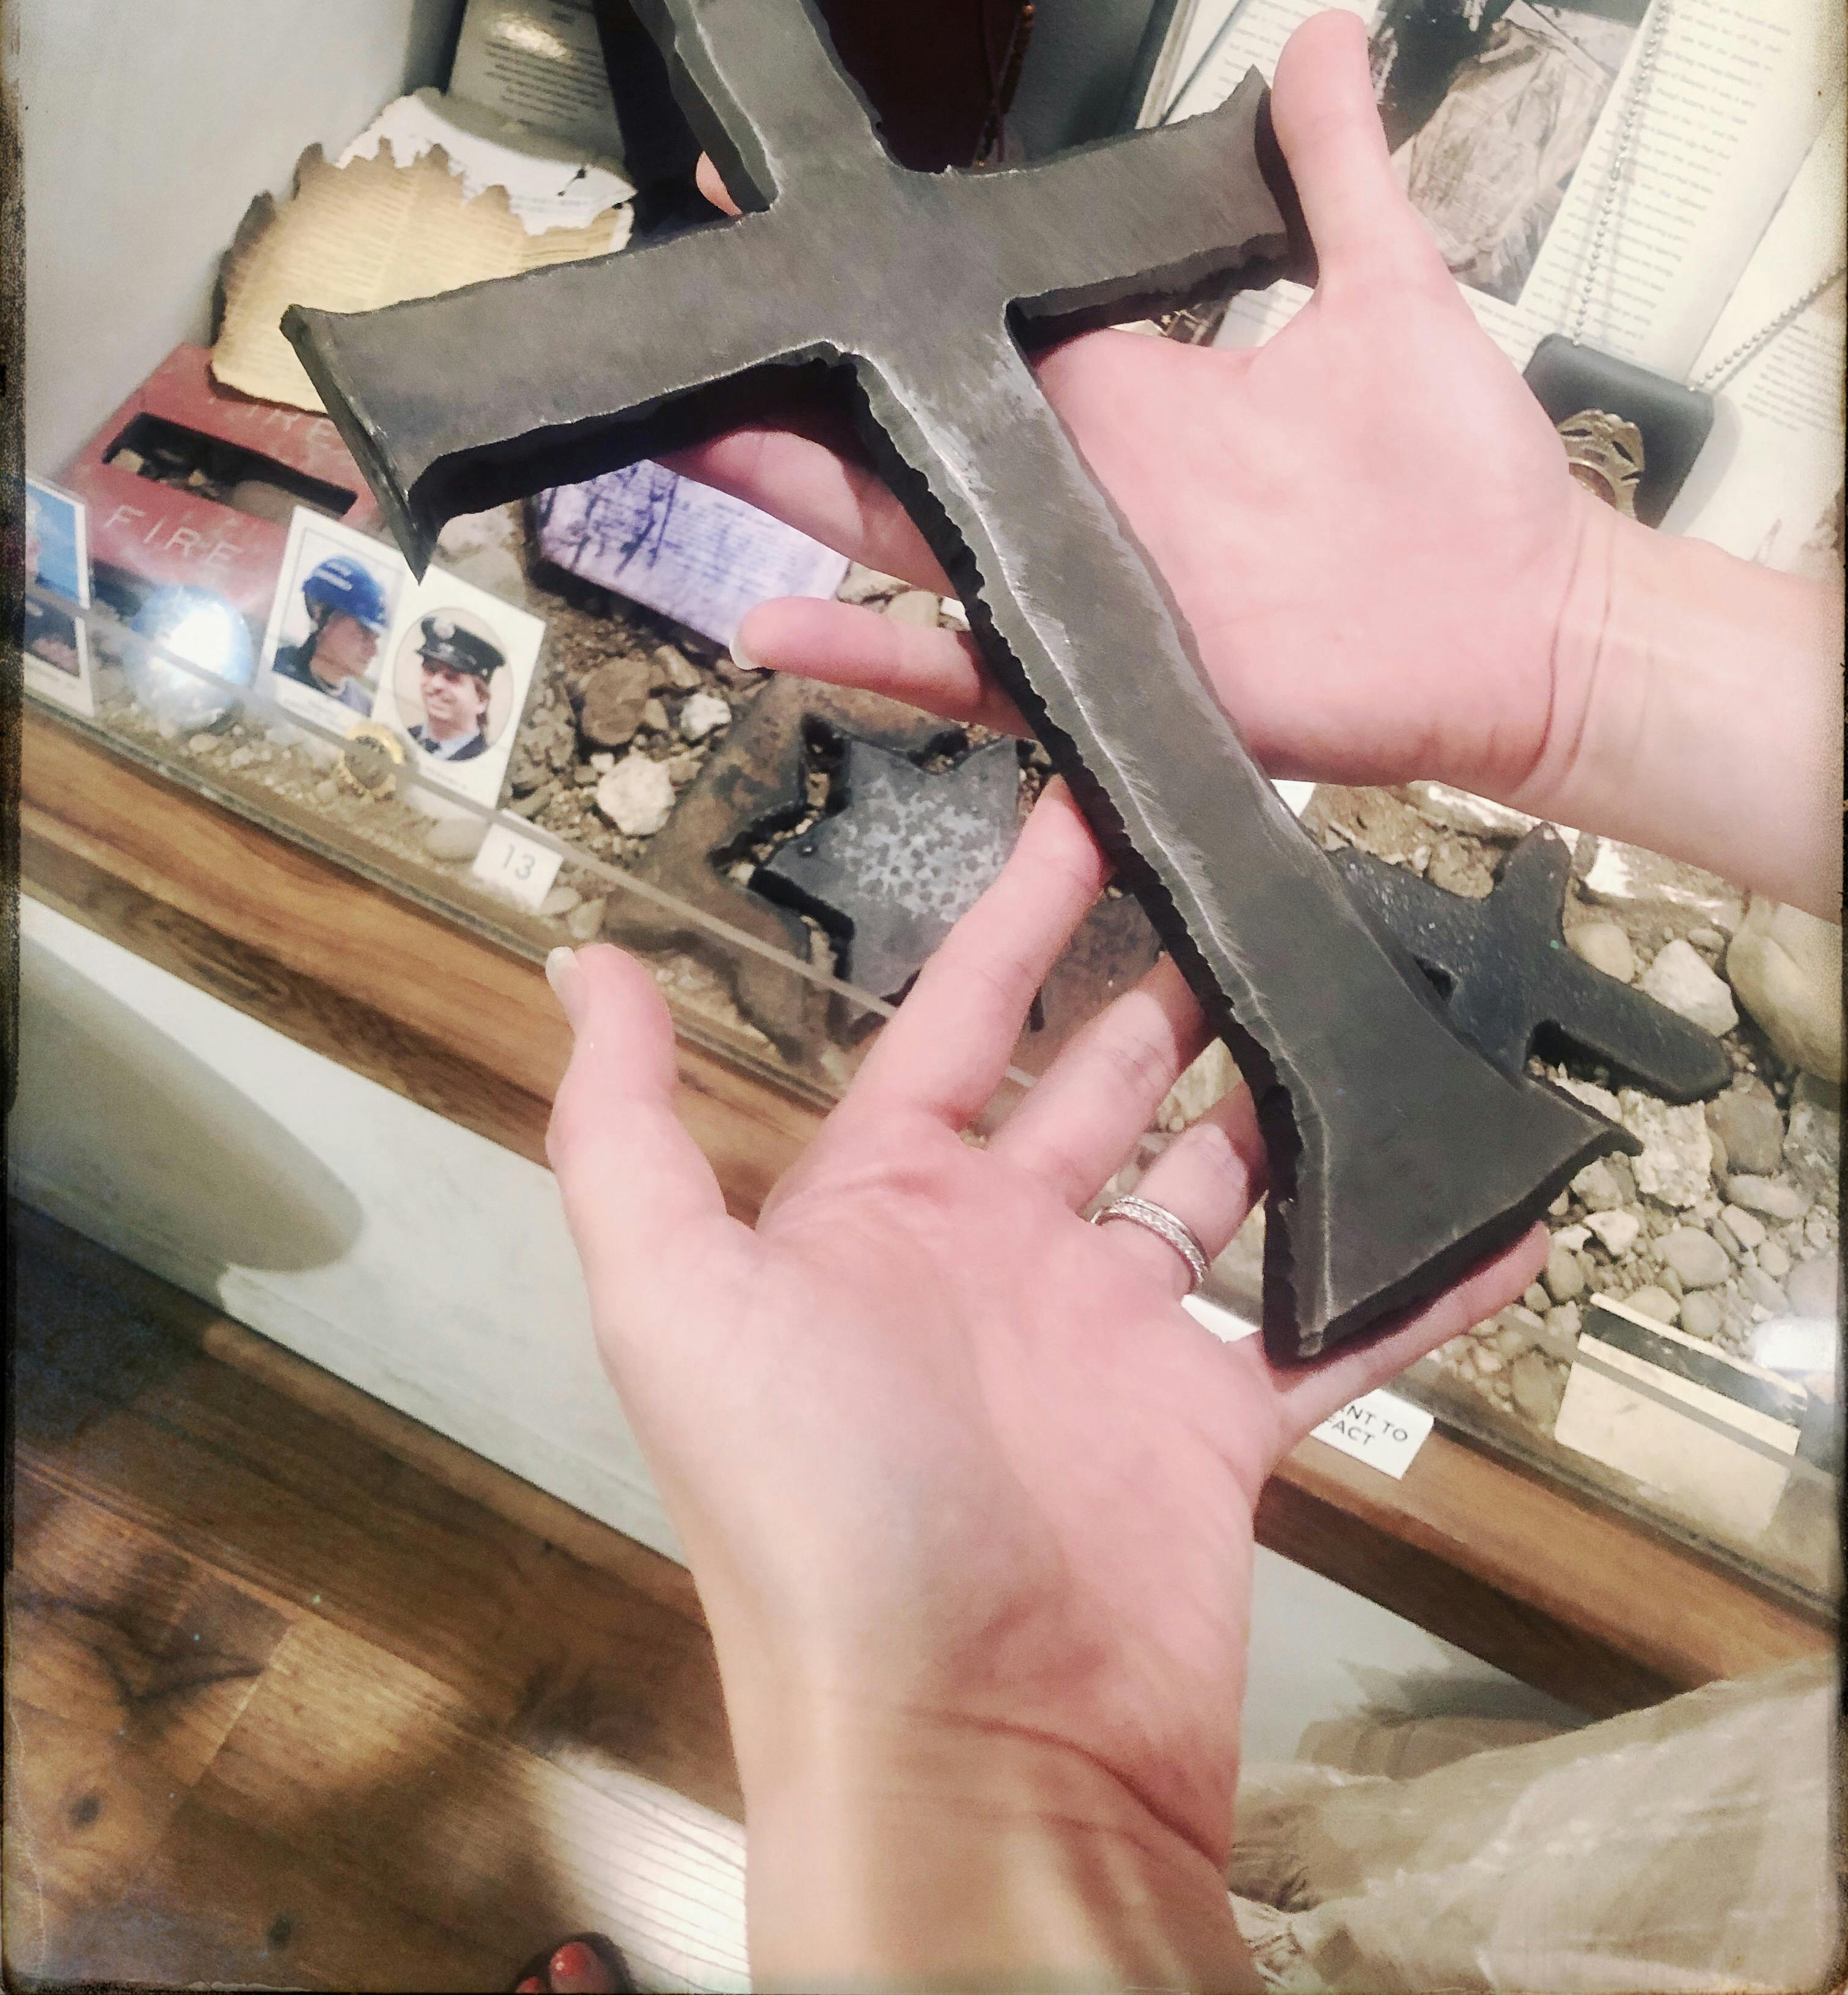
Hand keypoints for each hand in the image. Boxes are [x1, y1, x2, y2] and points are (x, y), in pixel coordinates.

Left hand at [545, 785, 1543, 1986]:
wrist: (966, 1750)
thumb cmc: (812, 1511)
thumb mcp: (677, 1301)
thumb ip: (626, 1128)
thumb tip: (583, 965)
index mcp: (881, 1213)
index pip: (960, 1026)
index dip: (1019, 918)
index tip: (1086, 809)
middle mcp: (1000, 1260)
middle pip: (1102, 1085)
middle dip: (1168, 986)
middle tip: (1256, 880)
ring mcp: (1115, 1344)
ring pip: (1218, 1184)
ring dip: (1284, 1103)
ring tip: (1363, 1000)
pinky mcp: (1216, 1429)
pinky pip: (1329, 1332)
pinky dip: (1404, 1278)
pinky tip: (1489, 1211)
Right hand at [683, 8, 1842, 910]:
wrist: (1523, 628)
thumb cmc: (1462, 476)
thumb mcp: (1393, 290)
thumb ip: (1338, 165)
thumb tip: (1325, 26)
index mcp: (1117, 388)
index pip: (958, 318)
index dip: (865, 272)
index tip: (762, 203)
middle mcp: (1071, 482)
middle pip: (890, 430)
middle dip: (774, 384)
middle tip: (656, 334)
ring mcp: (1075, 579)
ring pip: (895, 533)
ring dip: (781, 495)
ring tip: (674, 441)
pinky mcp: (1101, 673)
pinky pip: (964, 672)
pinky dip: (868, 656)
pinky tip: (771, 627)